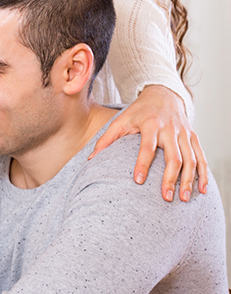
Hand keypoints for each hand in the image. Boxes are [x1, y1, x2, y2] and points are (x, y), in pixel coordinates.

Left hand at [90, 85, 206, 200]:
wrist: (164, 95)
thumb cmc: (139, 111)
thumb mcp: (120, 120)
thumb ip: (106, 139)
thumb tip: (90, 159)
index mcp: (150, 124)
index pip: (147, 147)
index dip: (143, 164)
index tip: (138, 181)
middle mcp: (170, 129)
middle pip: (174, 156)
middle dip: (171, 178)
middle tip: (166, 197)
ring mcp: (184, 134)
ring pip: (191, 159)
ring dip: (189, 180)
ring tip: (183, 198)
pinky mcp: (193, 137)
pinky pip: (202, 157)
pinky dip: (203, 174)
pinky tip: (201, 189)